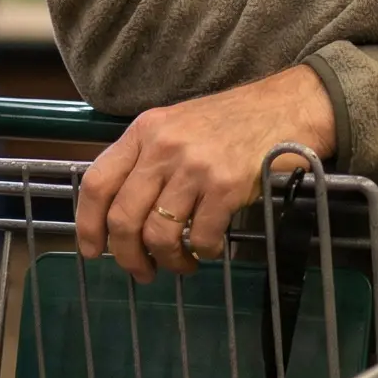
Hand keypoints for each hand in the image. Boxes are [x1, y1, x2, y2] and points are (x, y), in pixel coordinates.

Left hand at [75, 64, 334, 283]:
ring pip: (158, 234)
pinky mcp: (225, 185)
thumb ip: (148, 158)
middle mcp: (164, 147)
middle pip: (123, 218)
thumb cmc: (235, 119)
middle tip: (142, 271)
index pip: (96, 183)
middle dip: (127, 257)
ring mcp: (195, 166)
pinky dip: (202, 252)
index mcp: (145, 130)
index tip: (94, 251)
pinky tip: (210, 249)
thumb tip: (120, 211)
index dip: (88, 225)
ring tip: (181, 264)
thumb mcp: (179, 124)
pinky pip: (200, 236)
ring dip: (167, 260)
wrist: (290, 106)